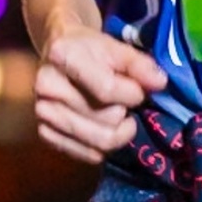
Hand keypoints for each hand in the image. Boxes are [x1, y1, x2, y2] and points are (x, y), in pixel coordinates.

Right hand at [33, 22, 164, 162]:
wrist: (56, 51)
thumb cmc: (90, 48)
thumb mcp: (116, 46)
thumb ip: (139, 64)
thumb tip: (159, 83)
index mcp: (62, 55)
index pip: (108, 90)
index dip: (134, 94)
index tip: (139, 90)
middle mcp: (46, 86)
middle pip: (107, 119)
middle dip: (124, 111)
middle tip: (123, 101)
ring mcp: (42, 112)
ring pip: (100, 142)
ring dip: (117, 130)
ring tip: (115, 114)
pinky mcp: (44, 133)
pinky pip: (88, 155)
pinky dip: (103, 146)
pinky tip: (102, 127)